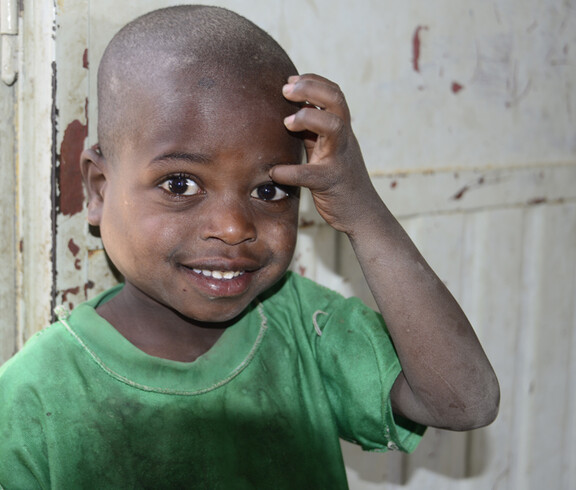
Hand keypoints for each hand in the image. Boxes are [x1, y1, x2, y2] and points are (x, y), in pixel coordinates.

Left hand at [271, 74, 380, 234]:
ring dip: (309, 117)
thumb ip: (312, 133)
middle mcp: (344, 140)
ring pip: (334, 127)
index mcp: (342, 130)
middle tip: (285, 89)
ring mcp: (339, 159)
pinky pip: (310, 174)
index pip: (334, 94)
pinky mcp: (330, 183)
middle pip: (336, 101)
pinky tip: (274, 172)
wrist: (362, 213)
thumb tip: (286, 114)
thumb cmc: (339, 180)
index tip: (290, 80)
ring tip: (287, 123)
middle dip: (311, 89)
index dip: (313, 81)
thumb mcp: (327, 151)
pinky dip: (290, 172)